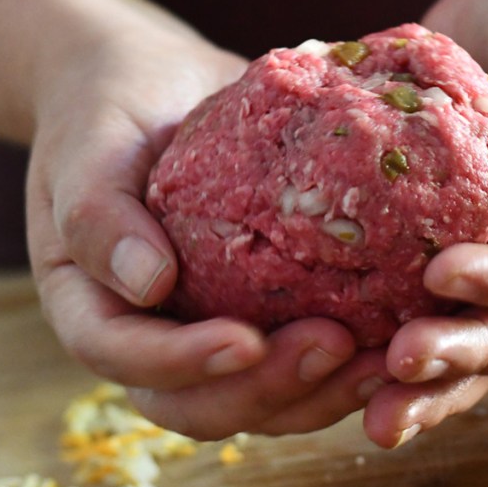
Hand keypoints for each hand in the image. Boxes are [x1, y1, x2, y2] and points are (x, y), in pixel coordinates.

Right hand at [25, 22, 391, 439]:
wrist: (154, 85)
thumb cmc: (108, 110)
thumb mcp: (88, 145)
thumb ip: (98, 211)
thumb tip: (148, 285)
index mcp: (93, 306)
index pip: (124, 356)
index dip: (183, 364)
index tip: (247, 341)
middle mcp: (153, 335)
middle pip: (201, 401)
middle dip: (269, 388)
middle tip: (336, 346)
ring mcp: (209, 328)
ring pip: (260, 396)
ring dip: (321, 392)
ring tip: (384, 361)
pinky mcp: (262, 310)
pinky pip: (299, 353)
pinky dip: (346, 360)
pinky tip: (399, 336)